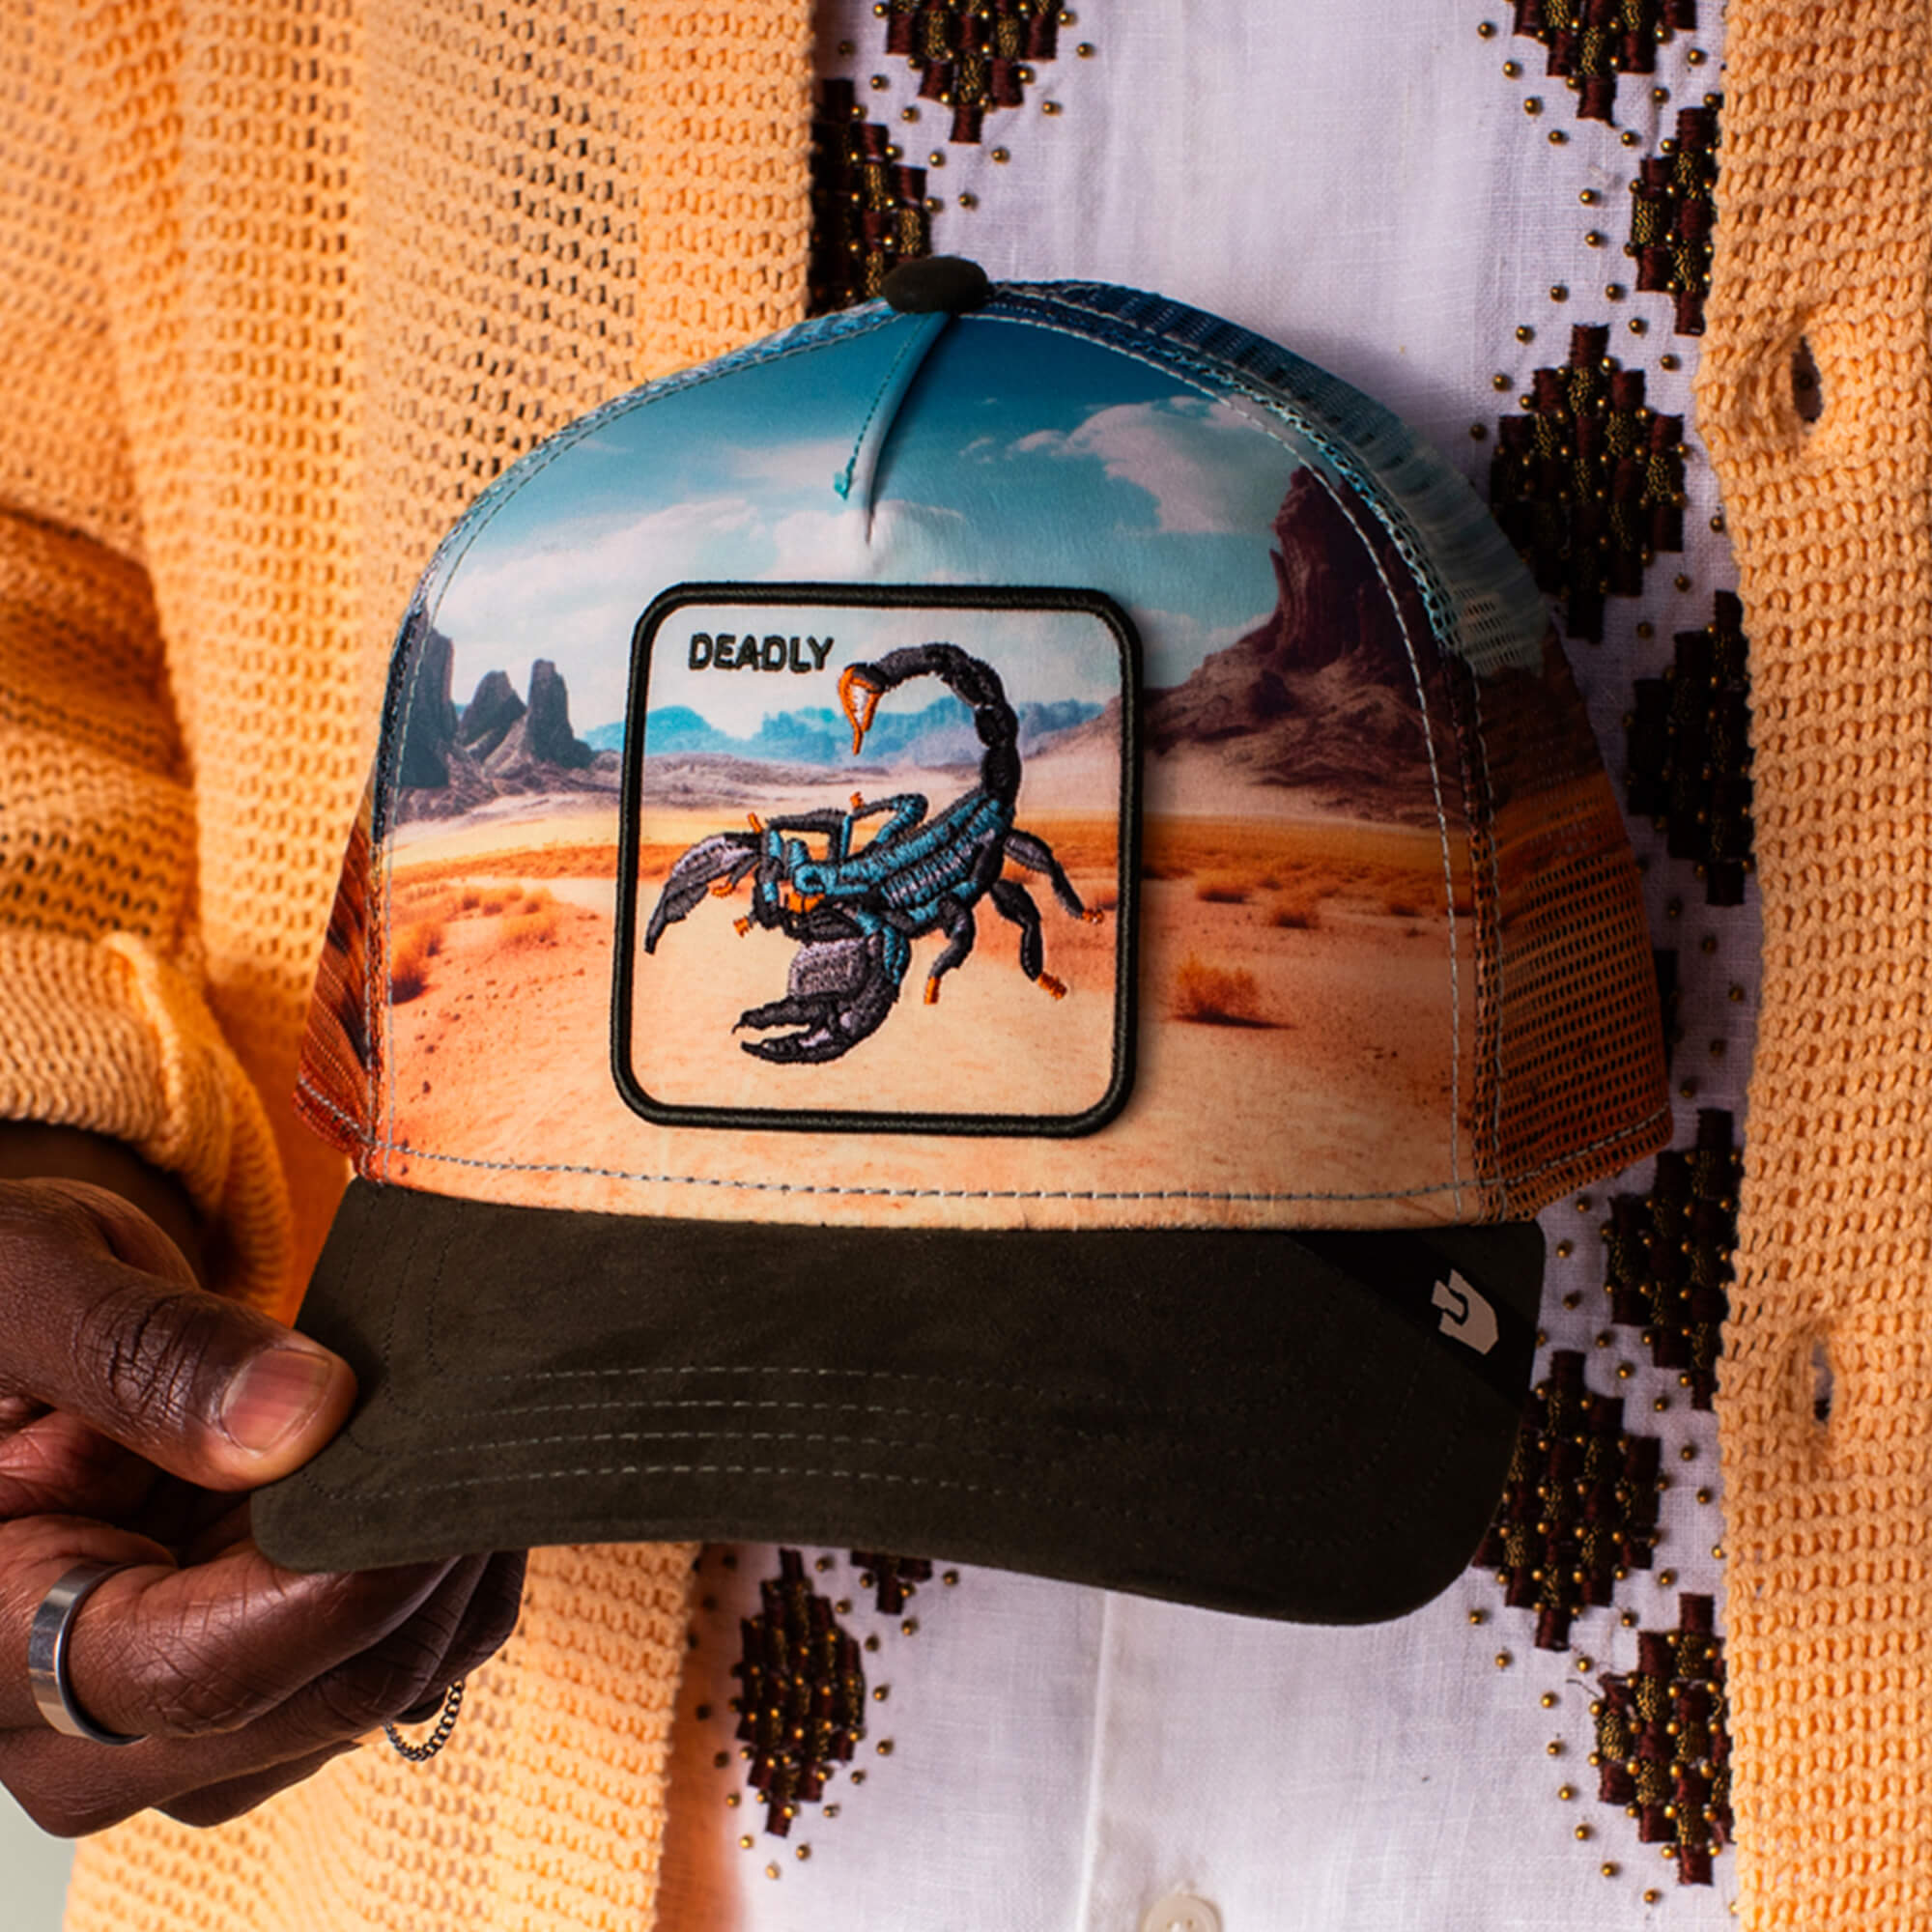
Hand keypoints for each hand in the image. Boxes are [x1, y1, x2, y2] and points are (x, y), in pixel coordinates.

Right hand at [0, 1173, 525, 1835]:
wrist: (6, 1345)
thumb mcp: (29, 1285)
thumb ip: (147, 1352)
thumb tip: (297, 1420)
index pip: (202, 1671)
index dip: (352, 1582)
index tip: (442, 1471)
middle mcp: (63, 1728)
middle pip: (323, 1696)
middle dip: (432, 1558)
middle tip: (488, 1424)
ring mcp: (164, 1727)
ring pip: (381, 1688)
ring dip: (448, 1562)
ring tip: (451, 1430)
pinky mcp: (244, 1696)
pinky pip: (391, 1662)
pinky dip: (439, 1571)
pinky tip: (429, 1473)